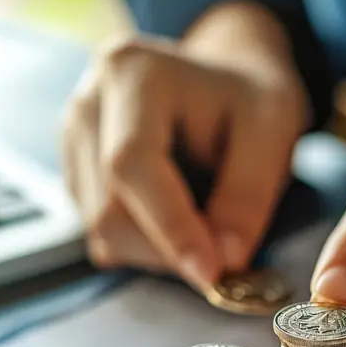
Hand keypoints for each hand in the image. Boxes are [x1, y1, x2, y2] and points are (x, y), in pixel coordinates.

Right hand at [62, 2, 308, 290]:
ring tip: (205, 216)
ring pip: (103, 233)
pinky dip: (147, 245)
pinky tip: (178, 214)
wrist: (224, 83)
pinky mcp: (77, 178)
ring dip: (160, 250)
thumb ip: (249, 194)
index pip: (131, 165)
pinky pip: (104, 237)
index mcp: (132, 74)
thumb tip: (225, 260)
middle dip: (170, 247)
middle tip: (226, 248)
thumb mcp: (273, 130)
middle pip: (110, 211)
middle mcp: (87, 106)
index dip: (169, 226)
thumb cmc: (248, 102)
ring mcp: (72, 144)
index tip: (211, 272)